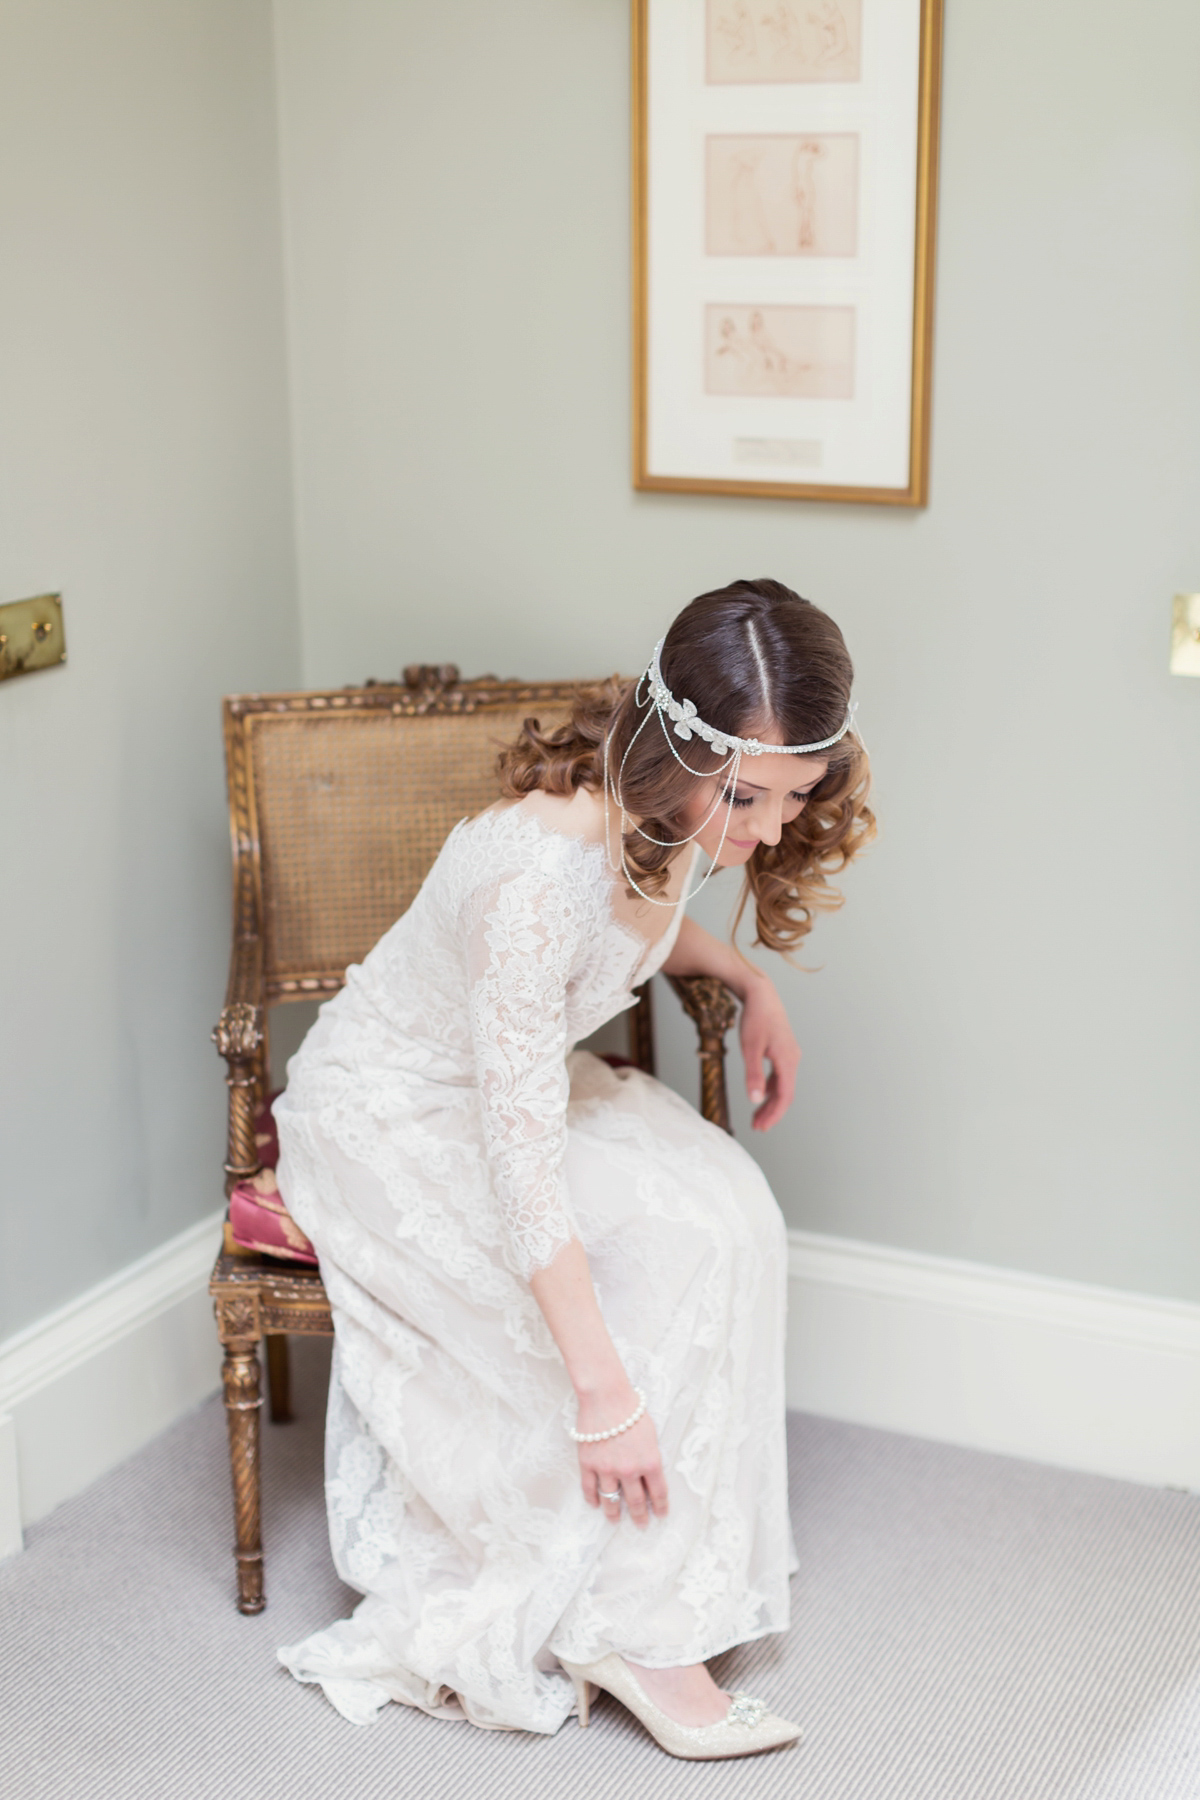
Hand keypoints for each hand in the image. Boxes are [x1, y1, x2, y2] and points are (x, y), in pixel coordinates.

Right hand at [575, 1388, 667, 1528]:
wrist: (606, 1397)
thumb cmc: (632, 1410)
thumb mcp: (651, 1434)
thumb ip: (650, 1456)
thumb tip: (648, 1473)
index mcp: (650, 1462)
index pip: (658, 1493)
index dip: (660, 1506)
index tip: (660, 1515)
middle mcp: (630, 1470)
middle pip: (636, 1502)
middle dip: (640, 1516)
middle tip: (641, 1525)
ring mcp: (607, 1469)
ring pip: (611, 1500)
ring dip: (614, 1513)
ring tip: (615, 1520)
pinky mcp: (588, 1464)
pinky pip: (590, 1489)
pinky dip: (592, 1499)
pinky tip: (595, 1504)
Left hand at [739, 970, 800, 1131]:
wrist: (761, 994)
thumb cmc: (755, 1019)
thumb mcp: (750, 1048)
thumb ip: (753, 1075)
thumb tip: (754, 1100)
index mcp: (787, 1060)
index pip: (785, 1096)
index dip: (774, 1114)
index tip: (762, 1128)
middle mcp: (793, 1059)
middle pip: (785, 1093)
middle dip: (772, 1112)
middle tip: (757, 1127)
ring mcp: (790, 1055)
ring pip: (783, 1085)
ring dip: (770, 1102)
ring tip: (757, 1116)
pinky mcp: (784, 1051)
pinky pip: (780, 1075)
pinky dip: (771, 1088)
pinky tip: (760, 1093)